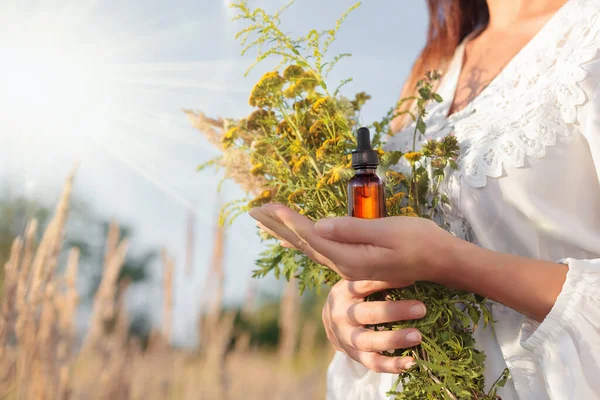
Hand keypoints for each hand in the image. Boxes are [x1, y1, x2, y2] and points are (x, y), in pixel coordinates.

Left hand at [249, 203, 456, 284]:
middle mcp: (345, 266)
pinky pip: (322, 249)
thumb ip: (352, 229)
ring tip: (267, 220)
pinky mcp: (355, 261)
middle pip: (305, 244)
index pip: (312, 237)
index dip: (289, 221)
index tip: (269, 206)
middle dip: (279, 227)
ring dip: (287, 233)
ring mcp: (349, 266)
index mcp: (351, 259)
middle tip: (254, 211)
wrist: (441, 261)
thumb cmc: (420, 241)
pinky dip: (304, 239)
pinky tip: (296, 236)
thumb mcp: (388, 231)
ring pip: (311, 247)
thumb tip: (318, 225)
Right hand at [323, 279, 425, 372]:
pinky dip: (391, 365)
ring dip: (394, 339)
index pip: (364, 284)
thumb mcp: (358, 283)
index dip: (387, 281)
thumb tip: (412, 272)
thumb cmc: (355, 296)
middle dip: (394, 311)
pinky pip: (372, 362)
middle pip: (367, 313)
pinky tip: (410, 363)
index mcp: (343, 292)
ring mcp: (345, 337)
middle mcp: (341, 314)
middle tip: (421, 309)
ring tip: (417, 336)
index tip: (412, 279)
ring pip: (368, 341)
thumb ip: (378, 278)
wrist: (332, 322)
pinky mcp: (352, 355)